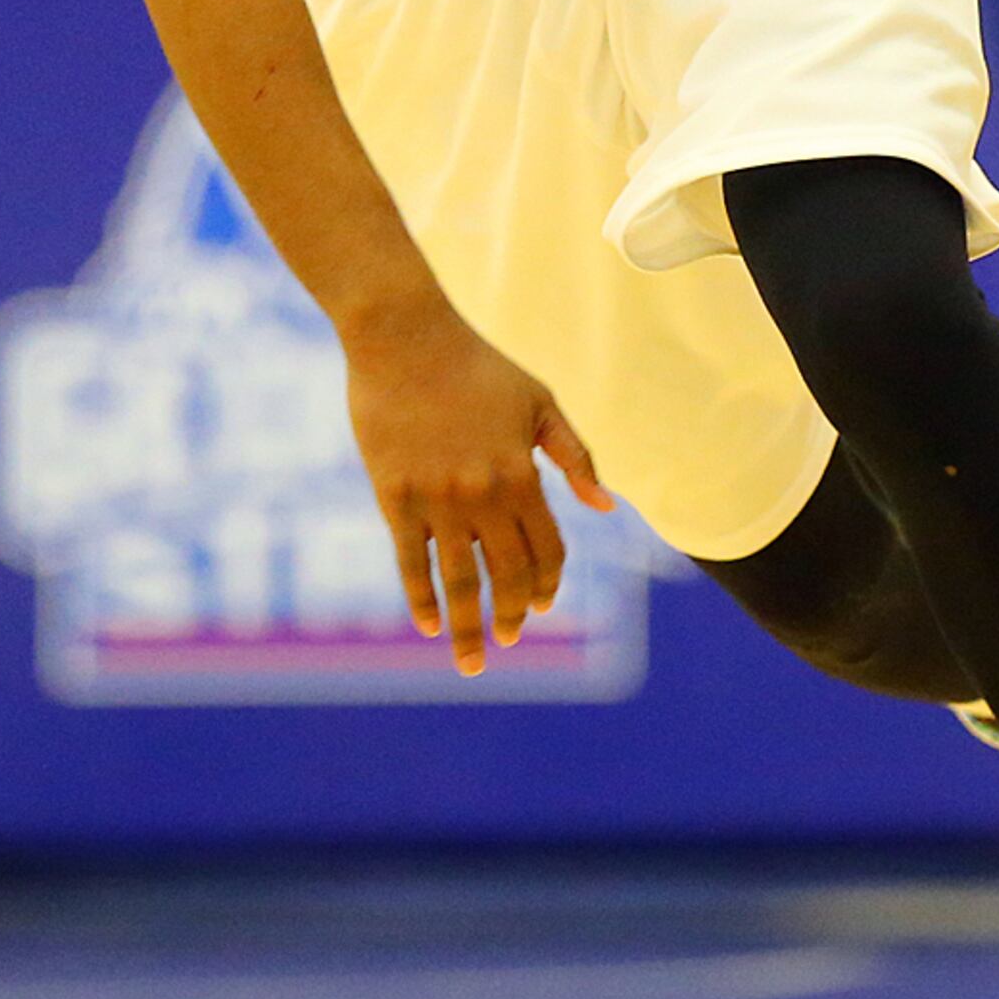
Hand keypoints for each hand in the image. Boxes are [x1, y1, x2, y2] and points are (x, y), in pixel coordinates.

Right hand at [339, 303, 612, 673]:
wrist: (405, 338)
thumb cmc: (478, 366)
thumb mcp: (539, 402)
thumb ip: (574, 455)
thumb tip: (604, 506)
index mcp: (522, 474)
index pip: (546, 548)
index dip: (548, 583)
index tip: (544, 606)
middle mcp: (482, 494)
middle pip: (506, 573)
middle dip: (512, 614)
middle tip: (511, 640)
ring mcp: (436, 499)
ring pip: (458, 580)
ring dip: (468, 626)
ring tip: (473, 660)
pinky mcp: (394, 496)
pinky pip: (410, 562)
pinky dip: (420, 598)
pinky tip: (428, 626)